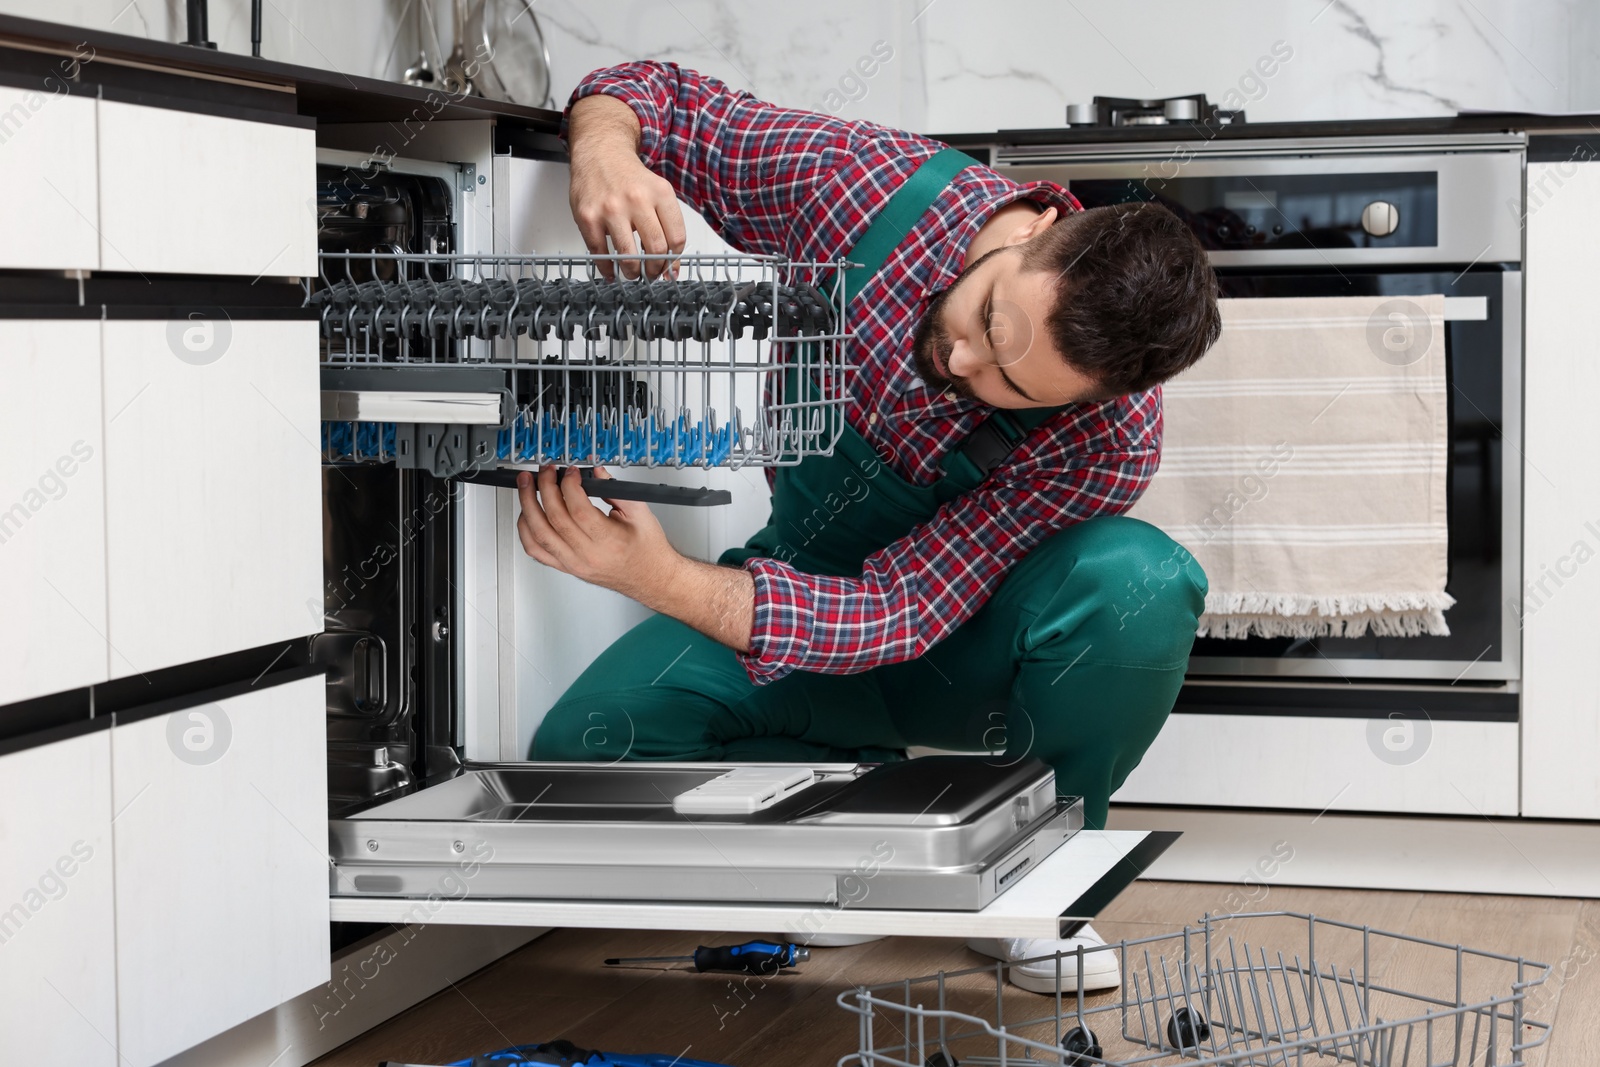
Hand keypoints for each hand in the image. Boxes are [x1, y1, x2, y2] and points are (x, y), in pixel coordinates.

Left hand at [515, 466, 679, 599]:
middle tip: (546, 472)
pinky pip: (536, 550)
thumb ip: (615, 489)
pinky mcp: (566, 568)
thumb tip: (595, 471)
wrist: (651, 578)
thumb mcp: (640, 513)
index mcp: (609, 542)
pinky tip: (527, 513)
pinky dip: (526, 530)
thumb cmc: (648, 551)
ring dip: (528, 506)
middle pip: (555, 519)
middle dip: (545, 488)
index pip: (579, 510)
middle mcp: (587, 556)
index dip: (570, 485)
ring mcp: (573, 564)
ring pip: (538, 535)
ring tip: (526, 486)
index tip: (572, 472)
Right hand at [568, 95, 686, 279]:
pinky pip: (600, 253)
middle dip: (654, 270)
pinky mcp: (588, 217)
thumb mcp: (656, 191)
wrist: (599, 152)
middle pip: (655, 250)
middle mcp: (637, 200)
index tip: (669, 269)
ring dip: (632, 273)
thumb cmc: (628, 176)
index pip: (676, 238)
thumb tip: (669, 264)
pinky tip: (610, 271)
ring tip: (632, 273)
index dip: (674, 260)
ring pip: (628, 257)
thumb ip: (666, 223)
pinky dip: (606, 269)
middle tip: (650, 274)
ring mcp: (611, 209)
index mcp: (660, 193)